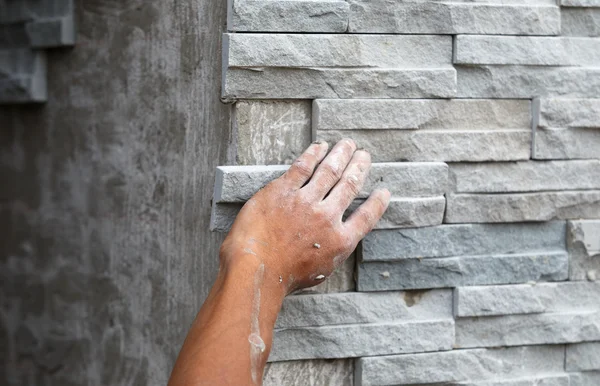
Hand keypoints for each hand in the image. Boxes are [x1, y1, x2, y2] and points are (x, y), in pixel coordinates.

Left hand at [220, 139, 390, 292]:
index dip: (378, 202)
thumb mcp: (319, 271)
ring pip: (330, 171)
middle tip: (365, 155)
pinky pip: (303, 166)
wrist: (256, 268)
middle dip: (360, 167)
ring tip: (347, 144)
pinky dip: (314, 154)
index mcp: (339, 241)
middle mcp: (327, 217)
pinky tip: (320, 146)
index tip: (384, 191)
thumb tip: (335, 240)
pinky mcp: (283, 190)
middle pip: (350, 185)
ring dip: (341, 154)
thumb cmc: (282, 277)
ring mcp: (305, 201)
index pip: (366, 216)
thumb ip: (331, 251)